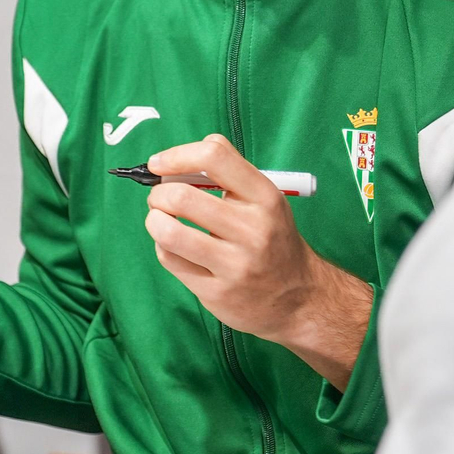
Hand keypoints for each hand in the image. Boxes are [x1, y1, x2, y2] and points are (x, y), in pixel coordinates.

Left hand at [144, 135, 372, 388]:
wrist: (299, 298)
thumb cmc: (272, 239)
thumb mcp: (264, 200)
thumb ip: (227, 174)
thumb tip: (172, 161)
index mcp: (266, 198)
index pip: (214, 158)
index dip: (177, 156)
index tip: (158, 164)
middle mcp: (254, 230)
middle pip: (182, 197)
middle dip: (158, 193)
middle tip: (159, 197)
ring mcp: (235, 265)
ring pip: (169, 232)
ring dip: (154, 219)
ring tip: (159, 219)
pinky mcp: (218, 293)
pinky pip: (171, 260)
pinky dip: (163, 246)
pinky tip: (173, 245)